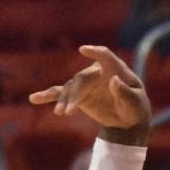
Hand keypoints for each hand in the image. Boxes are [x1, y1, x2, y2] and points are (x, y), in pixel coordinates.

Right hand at [30, 45, 149, 144]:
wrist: (127, 119)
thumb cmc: (135, 108)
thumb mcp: (135, 104)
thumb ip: (125, 93)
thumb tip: (114, 81)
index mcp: (115, 69)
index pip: (105, 56)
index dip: (95, 53)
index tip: (84, 50)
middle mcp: (97, 73)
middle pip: (82, 79)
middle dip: (74, 94)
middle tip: (69, 111)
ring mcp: (86, 84)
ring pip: (70, 88)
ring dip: (64, 100)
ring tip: (60, 113)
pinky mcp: (77, 95)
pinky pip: (61, 93)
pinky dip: (48, 96)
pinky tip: (33, 98)